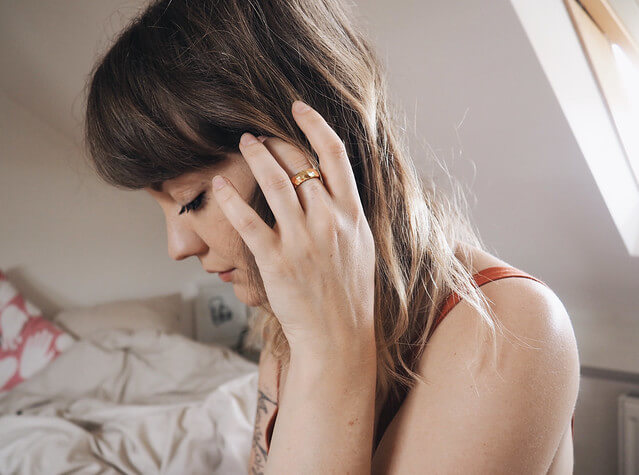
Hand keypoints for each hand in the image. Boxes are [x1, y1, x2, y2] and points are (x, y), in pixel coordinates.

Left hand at [211, 101, 375, 356]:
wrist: (340, 336)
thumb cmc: (350, 293)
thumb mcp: (361, 248)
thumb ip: (346, 216)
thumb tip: (329, 190)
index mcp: (352, 214)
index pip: (335, 155)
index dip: (315, 125)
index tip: (298, 108)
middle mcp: (329, 221)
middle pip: (300, 163)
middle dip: (277, 140)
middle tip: (259, 133)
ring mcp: (303, 240)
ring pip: (275, 183)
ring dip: (256, 157)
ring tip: (244, 143)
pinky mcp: (277, 261)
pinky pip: (249, 222)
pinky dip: (230, 200)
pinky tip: (217, 186)